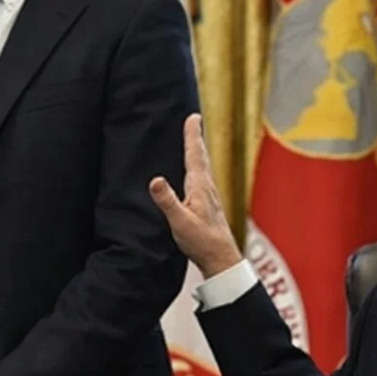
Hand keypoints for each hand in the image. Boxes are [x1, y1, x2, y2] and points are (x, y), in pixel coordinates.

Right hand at [148, 113, 243, 277]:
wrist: (221, 258)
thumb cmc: (202, 242)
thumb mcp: (180, 222)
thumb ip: (167, 201)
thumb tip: (155, 180)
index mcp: (200, 187)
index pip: (195, 155)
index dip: (192, 135)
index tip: (192, 117)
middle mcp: (207, 188)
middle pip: (200, 157)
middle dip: (195, 138)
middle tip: (193, 120)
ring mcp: (209, 196)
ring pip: (202, 167)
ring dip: (197, 151)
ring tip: (194, 141)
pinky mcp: (208, 205)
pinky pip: (201, 179)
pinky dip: (198, 168)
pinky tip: (195, 175)